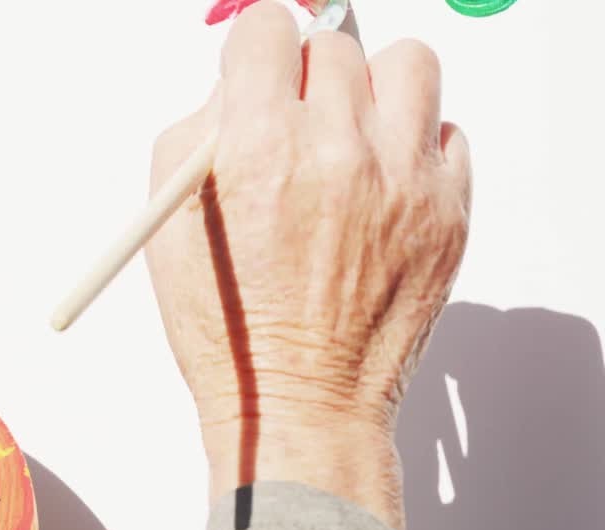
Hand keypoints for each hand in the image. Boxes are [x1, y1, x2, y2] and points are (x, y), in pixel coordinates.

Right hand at [145, 2, 471, 529]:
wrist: (299, 404)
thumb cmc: (230, 329)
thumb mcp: (169, 228)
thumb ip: (196, 136)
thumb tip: (237, 85)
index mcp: (257, 149)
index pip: (267, 30)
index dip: (254, 53)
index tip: (257, 74)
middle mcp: (336, 151)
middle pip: (332, 48)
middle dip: (305, 81)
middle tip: (294, 128)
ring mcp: (402, 179)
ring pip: (407, 65)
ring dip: (373, 89)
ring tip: (351, 134)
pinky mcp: (448, 209)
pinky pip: (446, 132)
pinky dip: (413, 146)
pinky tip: (381, 185)